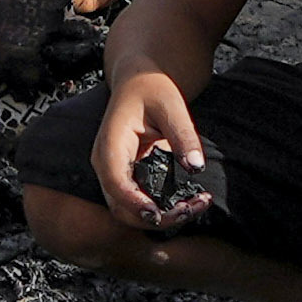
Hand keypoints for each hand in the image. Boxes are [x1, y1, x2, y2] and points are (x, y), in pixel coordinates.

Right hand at [102, 68, 223, 227]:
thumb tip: (196, 167)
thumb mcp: (172, 105)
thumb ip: (183, 135)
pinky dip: (159, 209)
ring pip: (128, 210)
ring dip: (159, 218)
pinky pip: (136, 202)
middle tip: (190, 210)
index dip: (135, 203)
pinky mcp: (125, 178)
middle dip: (154, 217)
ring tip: (193, 207)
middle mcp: (106, 164)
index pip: (116, 182)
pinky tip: (187, 203)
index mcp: (111, 144)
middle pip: (120, 206)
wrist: (138, 83)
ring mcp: (113, 173)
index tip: (159, 214)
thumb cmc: (151, 89)